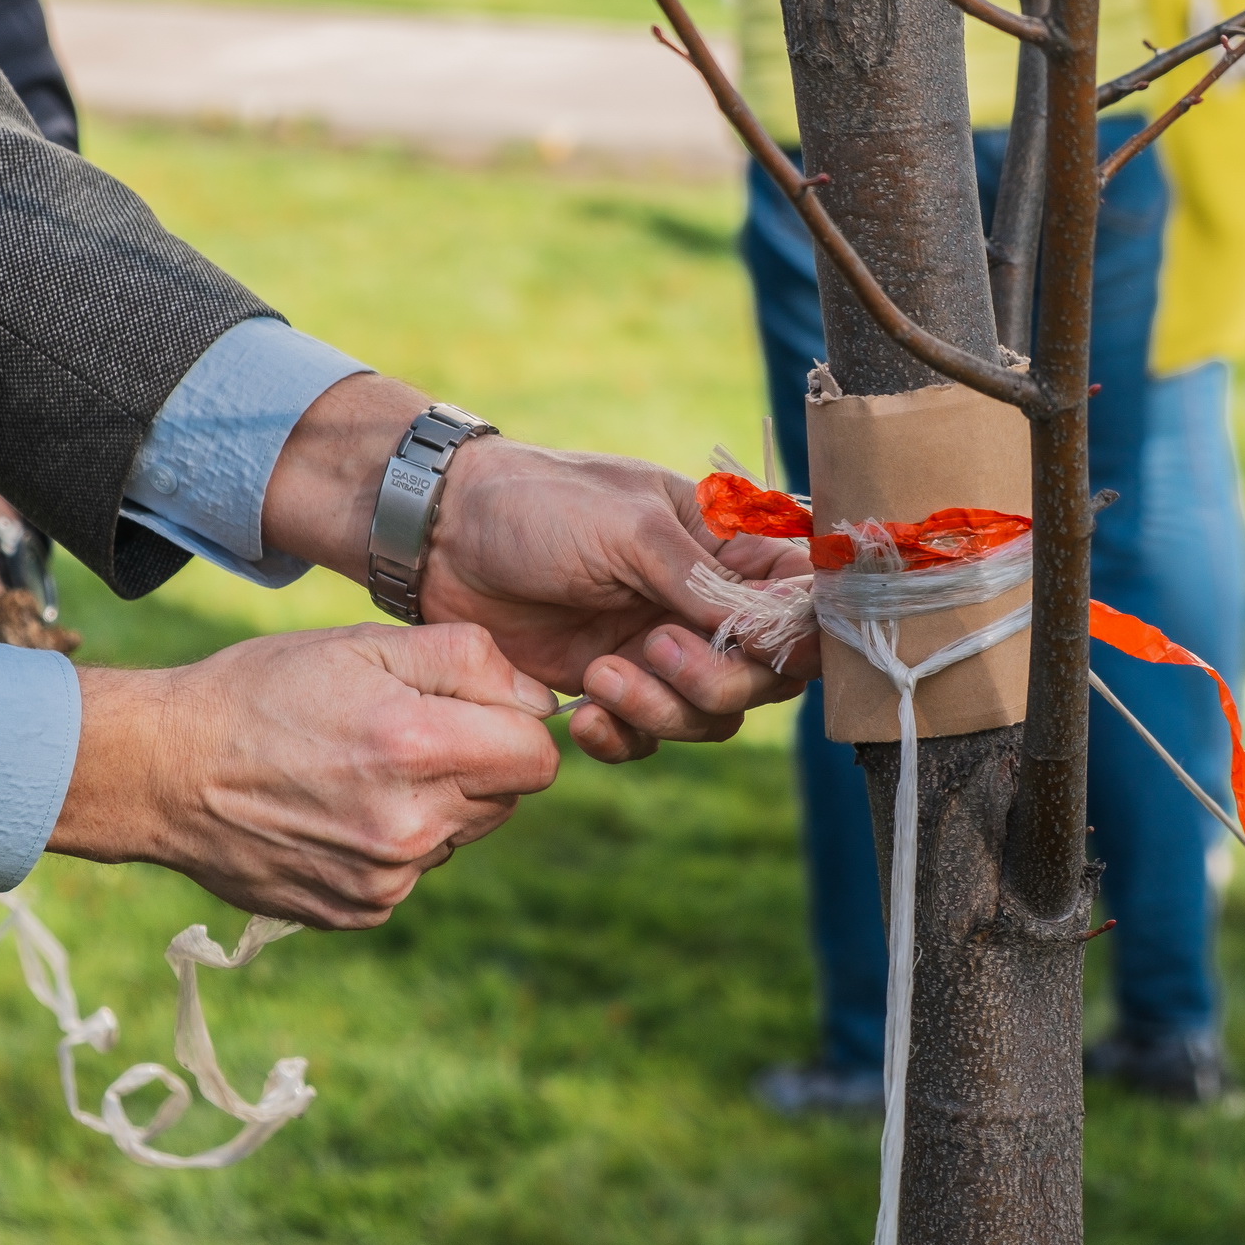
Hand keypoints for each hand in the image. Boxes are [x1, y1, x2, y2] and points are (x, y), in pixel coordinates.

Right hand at [49, 622, 559, 927]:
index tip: (477, 711)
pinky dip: (393, 844)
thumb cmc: (264, 690)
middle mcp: (410, 826)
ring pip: (462, 836)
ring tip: (361, 771)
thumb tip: (539, 699)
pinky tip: (338, 811)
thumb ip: (466, 659)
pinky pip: (414, 873)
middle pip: (506, 798)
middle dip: (476, 763)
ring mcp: (385, 879)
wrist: (165, 770)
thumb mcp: (362, 642)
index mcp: (418, 747)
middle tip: (405, 734)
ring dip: (436, 805)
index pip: (538, 757)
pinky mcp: (360, 911)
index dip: (515, 726)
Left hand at [261, 377, 814, 762]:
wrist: (441, 537)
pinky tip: (582, 718)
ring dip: (663, 710)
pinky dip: (624, 738)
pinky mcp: (611, 688)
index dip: (800, 633)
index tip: (766, 646)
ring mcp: (659, 650)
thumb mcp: (628, 529)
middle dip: (717, 680)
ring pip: (710, 716)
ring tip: (600, 675)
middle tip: (654, 651)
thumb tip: (774, 627)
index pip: (803, 598)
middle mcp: (703, 604)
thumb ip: (703, 583)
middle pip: (766, 675)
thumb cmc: (538, 505)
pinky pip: (649, 738)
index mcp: (725, 546)